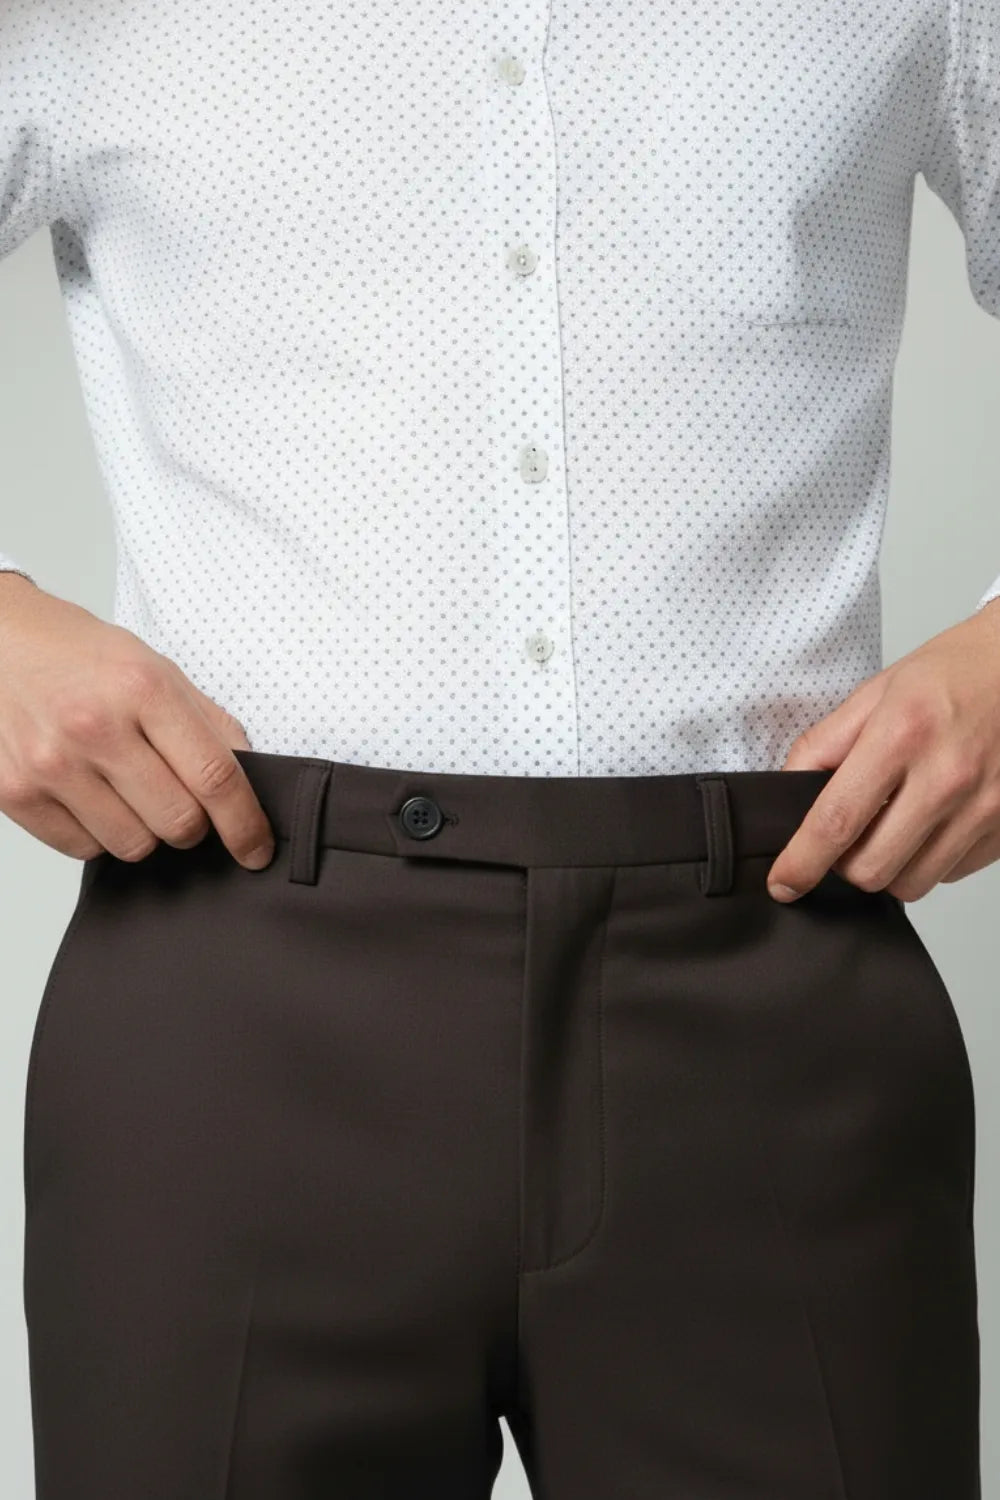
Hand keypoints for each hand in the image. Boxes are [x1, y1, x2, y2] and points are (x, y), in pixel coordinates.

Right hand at [0, 576, 274, 869]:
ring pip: (133, 845)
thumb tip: (250, 780)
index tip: (256, 849)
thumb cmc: (78, 654)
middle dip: (192, 824)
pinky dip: (98, 834)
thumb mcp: (155, 668)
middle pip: (178, 822)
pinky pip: (83, 850)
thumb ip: (208, 723)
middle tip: (177, 798)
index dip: (245, 824)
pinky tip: (90, 796)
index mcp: (142, 688)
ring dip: (144, 830)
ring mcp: (51, 763)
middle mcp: (95, 727)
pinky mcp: (15, 792)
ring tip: (126, 790)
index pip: (215, 776)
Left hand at [766, 599, 999, 902]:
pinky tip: (929, 823)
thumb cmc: (953, 673)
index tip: (783, 883)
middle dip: (845, 865)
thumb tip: (789, 792)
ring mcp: (984, 806)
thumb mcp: (876, 692)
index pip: (837, 820)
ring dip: (888, 867)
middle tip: (846, 838)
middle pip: (872, 869)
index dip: (802, 862)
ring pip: (912, 884)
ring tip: (890, 827)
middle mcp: (948, 776)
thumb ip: (824, 744)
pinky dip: (930, 860)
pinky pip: (951, 873)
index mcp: (903, 734)